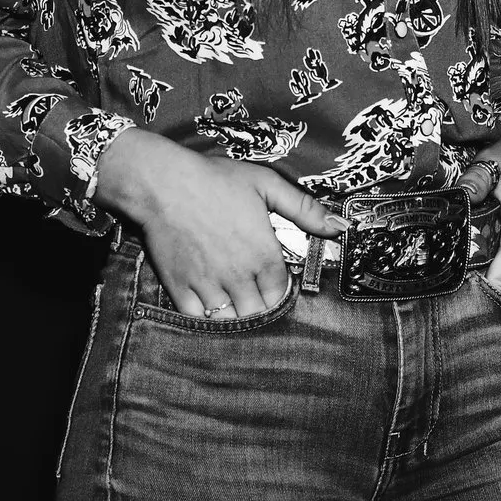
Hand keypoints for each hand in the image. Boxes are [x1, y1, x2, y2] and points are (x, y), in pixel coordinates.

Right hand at [92, 128, 346, 318]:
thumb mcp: (266, 184)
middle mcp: (239, 276)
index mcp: (263, 255)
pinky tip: (208, 302)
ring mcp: (208, 285)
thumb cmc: (214, 180)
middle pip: (258, 312)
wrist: (163, 183)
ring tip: (233, 300)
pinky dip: (205, 316)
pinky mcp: (180, 287)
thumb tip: (338, 226)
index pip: (281, 293)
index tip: (272, 281)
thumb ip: (304, 208)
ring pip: (230, 320)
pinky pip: (198, 318)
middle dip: (259, 305)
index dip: (278, 289)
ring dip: (234, 314)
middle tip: (253, 292)